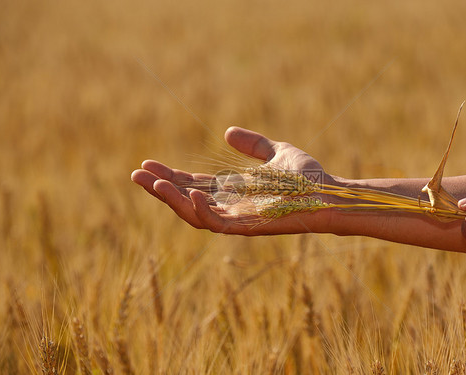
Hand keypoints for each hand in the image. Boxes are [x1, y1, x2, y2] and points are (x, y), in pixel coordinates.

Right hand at [131, 127, 335, 234]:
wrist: (329, 194)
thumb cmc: (308, 176)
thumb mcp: (276, 152)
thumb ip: (253, 144)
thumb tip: (226, 131)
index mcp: (233, 191)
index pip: (193, 184)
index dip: (169, 175)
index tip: (147, 164)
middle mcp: (231, 206)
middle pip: (186, 200)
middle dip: (160, 188)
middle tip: (136, 174)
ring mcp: (237, 219)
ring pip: (194, 214)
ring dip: (171, 199)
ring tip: (152, 183)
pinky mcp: (247, 226)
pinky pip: (216, 223)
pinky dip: (200, 209)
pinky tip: (188, 191)